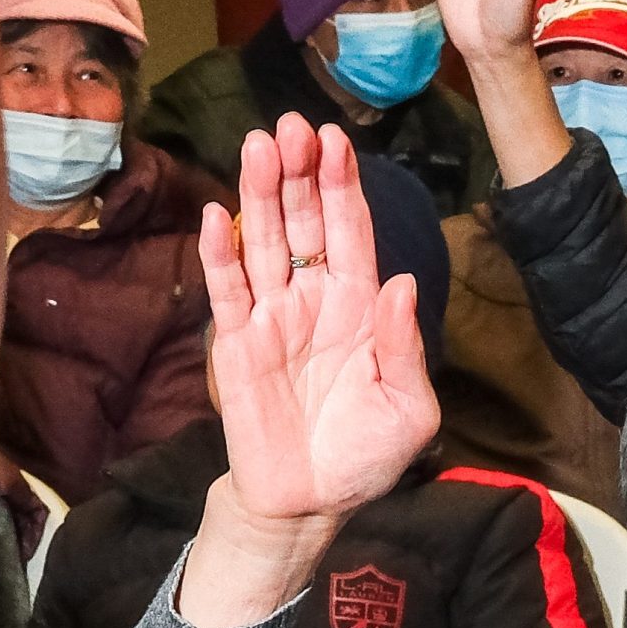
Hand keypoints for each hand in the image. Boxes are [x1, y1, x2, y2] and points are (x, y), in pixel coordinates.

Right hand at [176, 116, 437, 627]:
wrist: (311, 503)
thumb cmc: (365, 456)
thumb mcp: (409, 410)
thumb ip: (404, 348)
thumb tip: (400, 284)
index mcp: (360, 309)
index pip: (350, 234)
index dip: (343, 188)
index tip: (338, 140)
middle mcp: (313, 301)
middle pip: (303, 223)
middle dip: (300, 173)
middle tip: (294, 124)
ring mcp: (272, 319)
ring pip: (262, 243)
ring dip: (259, 195)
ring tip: (259, 145)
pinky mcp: (236, 346)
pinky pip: (226, 292)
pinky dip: (219, 255)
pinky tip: (217, 215)